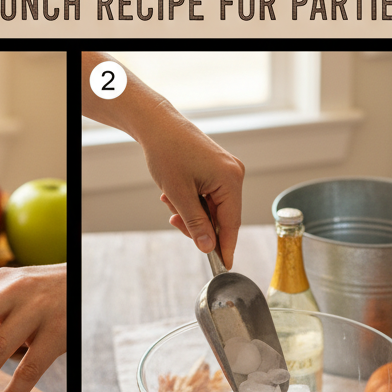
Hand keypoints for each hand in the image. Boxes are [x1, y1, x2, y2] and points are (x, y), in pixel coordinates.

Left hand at [147, 109, 244, 270]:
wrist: (157, 125)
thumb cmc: (167, 153)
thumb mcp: (179, 196)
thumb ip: (196, 225)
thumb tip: (208, 248)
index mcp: (230, 179)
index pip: (231, 224)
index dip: (226, 248)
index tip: (223, 267)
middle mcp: (234, 174)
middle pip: (222, 218)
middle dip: (198, 225)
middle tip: (175, 222)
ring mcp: (227, 171)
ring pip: (213, 209)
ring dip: (191, 212)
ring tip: (169, 200)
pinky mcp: (218, 169)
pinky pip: (209, 197)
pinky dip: (192, 201)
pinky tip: (174, 193)